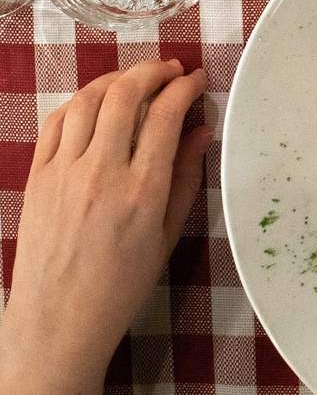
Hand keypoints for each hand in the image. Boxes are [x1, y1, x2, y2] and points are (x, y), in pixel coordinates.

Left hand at [0, 60, 210, 394]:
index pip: (166, 115)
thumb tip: (202, 130)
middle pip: (126, 94)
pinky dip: (81, 100)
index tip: (198, 79)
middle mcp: (101, 173)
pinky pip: (57, 121)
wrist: (57, 324)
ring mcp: (63, 173)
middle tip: (172, 70)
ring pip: (89, 100)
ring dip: (118, 78)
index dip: (186, 87)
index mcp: (142, 191)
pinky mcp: (37, 177)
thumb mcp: (167, 235)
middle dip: (154, 71)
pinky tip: (98, 102)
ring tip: (137, 79)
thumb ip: (186, 177)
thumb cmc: (122, 286)